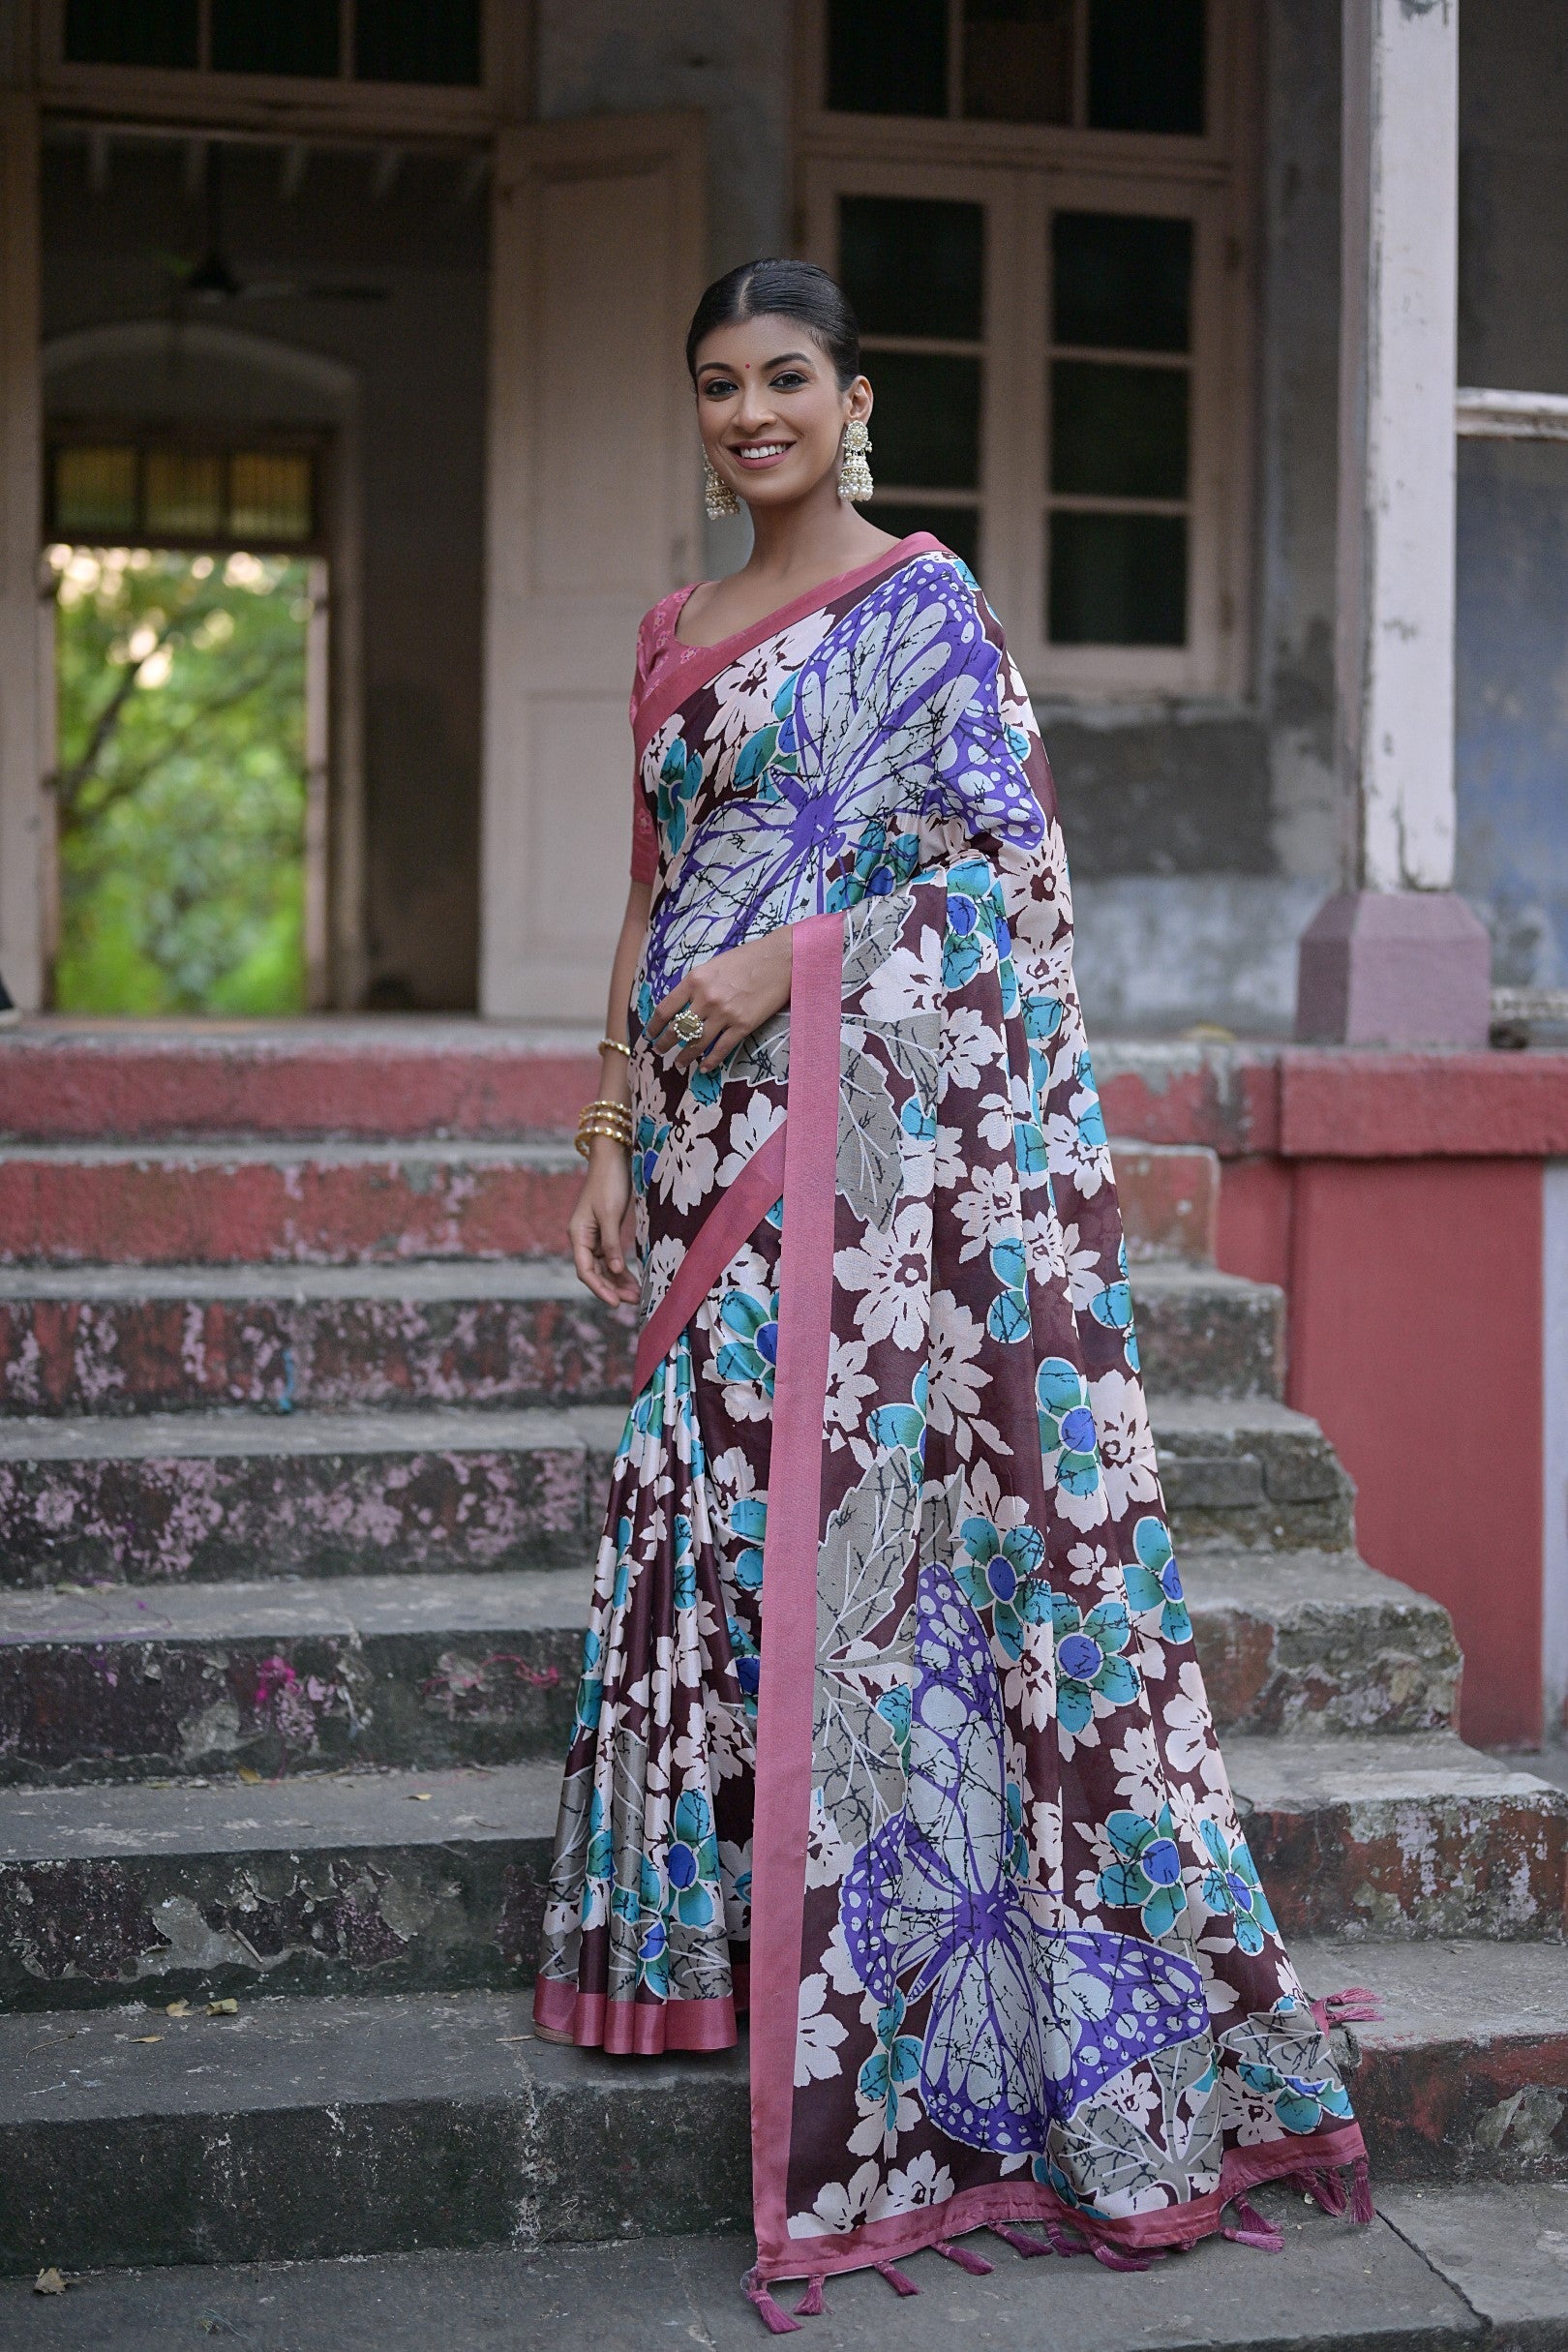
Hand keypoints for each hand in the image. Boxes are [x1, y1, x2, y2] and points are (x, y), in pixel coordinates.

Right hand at [568, 1141, 638, 1306]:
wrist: (612, 1158)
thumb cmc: (609, 1182)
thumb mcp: (610, 1213)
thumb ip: (611, 1243)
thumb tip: (615, 1270)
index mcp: (578, 1235)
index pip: (585, 1270)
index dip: (599, 1288)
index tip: (615, 1302)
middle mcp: (583, 1239)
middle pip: (595, 1272)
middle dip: (612, 1288)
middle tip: (633, 1301)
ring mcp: (594, 1237)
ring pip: (604, 1268)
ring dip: (618, 1282)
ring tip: (637, 1295)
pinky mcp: (606, 1232)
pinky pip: (611, 1258)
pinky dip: (621, 1270)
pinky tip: (633, 1280)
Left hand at [647, 927, 793, 1071]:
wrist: (780, 959)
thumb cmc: (747, 958)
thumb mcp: (713, 965)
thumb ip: (696, 985)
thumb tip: (682, 1006)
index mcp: (695, 980)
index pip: (665, 1009)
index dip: (654, 1026)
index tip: (650, 1034)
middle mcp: (706, 998)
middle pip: (677, 1029)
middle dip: (665, 1044)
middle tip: (660, 1051)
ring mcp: (725, 1014)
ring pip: (697, 1043)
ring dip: (685, 1056)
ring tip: (679, 1064)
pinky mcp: (743, 1026)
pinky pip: (721, 1049)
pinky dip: (710, 1061)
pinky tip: (704, 1067)